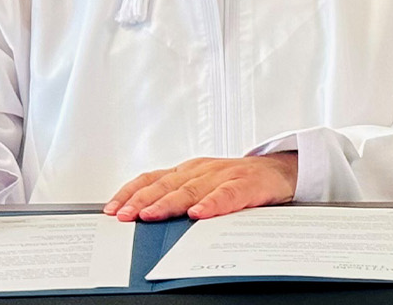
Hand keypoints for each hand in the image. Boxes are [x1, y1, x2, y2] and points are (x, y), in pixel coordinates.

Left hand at [105, 154, 298, 220]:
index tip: (111, 210)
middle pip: (166, 185)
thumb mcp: (205, 188)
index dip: (130, 193)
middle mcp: (202, 169)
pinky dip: (213, 203)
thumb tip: (143, 223)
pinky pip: (228, 194)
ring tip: (151, 216)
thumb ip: (180, 199)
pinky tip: (200, 213)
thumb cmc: (238, 183)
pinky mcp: (247, 183)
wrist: (281, 171)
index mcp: (189, 171)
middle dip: (141, 201)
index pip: (153, 178)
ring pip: (192, 189)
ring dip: (169, 203)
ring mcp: (224, 174)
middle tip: (123, 216)